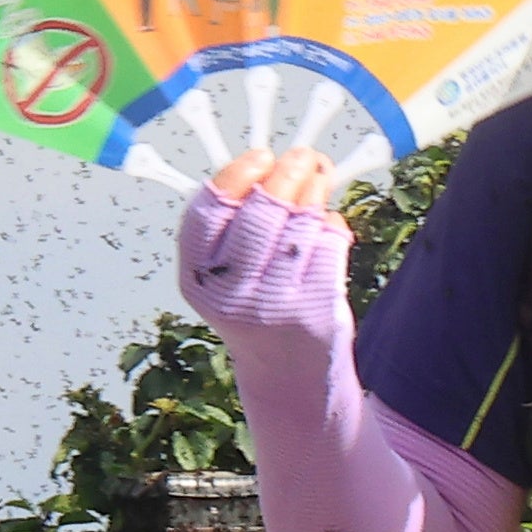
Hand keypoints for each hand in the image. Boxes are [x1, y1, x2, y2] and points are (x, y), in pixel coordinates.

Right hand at [176, 146, 352, 364]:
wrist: (287, 375)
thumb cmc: (258, 310)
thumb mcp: (226, 274)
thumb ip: (235, 227)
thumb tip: (269, 165)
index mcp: (199, 277)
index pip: (209, 210)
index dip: (237, 174)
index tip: (261, 155)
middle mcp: (229, 291)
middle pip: (261, 210)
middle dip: (288, 172)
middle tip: (303, 156)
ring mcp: (272, 302)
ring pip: (299, 222)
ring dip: (315, 191)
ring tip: (320, 177)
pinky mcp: (312, 308)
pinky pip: (328, 245)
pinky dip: (332, 226)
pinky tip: (329, 225)